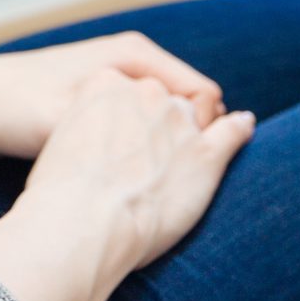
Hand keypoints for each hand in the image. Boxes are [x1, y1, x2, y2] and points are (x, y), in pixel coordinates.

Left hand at [0, 34, 224, 158]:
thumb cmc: (13, 105)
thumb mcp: (69, 118)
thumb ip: (122, 127)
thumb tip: (167, 145)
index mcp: (134, 54)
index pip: (202, 92)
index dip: (201, 131)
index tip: (183, 165)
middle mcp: (130, 61)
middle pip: (185, 105)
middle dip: (183, 138)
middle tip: (166, 177)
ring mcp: (114, 79)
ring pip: (161, 117)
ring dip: (160, 144)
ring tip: (144, 179)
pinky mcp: (99, 99)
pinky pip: (138, 123)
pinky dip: (139, 144)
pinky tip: (122, 172)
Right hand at [13, 71, 254, 294]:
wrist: (77, 220)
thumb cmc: (57, 189)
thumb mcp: (58, 136)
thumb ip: (86, 122)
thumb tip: (100, 135)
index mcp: (106, 80)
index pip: (137, 87)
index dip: (139, 113)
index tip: (134, 137)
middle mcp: (146, 90)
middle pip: (167, 99)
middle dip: (166, 122)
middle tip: (155, 159)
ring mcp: (176, 118)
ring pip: (195, 116)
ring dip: (194, 134)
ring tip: (182, 165)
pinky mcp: (204, 151)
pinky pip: (231, 130)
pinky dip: (238, 129)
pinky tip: (242, 127)